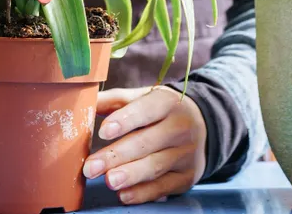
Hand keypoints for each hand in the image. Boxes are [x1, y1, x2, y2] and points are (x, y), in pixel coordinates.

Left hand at [83, 87, 206, 204]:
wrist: (204, 127)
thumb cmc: (163, 112)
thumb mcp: (145, 98)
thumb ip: (116, 100)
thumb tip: (87, 102)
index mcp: (167, 103)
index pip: (146, 110)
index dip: (125, 120)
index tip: (103, 131)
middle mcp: (180, 127)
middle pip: (146, 142)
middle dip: (117, 155)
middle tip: (91, 167)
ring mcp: (186, 153)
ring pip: (155, 165)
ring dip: (130, 175)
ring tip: (108, 181)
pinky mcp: (187, 175)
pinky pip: (164, 186)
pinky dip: (144, 192)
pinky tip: (124, 194)